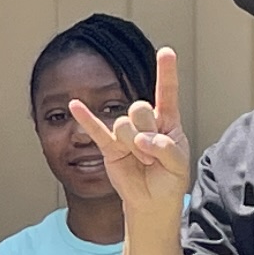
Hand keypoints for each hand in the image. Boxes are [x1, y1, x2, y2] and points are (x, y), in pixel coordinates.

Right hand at [73, 47, 192, 219]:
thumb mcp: (179, 164)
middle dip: (147, 132)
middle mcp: (145, 123)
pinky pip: (95, 130)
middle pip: (140, 108)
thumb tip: (142, 141)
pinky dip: (85, 118)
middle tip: (154, 156)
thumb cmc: (169, 179)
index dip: (166, 72)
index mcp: (167, 122)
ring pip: (123, 124)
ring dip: (133, 144)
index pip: (167, 93)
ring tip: (143, 162)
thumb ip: (165, 148)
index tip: (166, 52)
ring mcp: (126, 134)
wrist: (152, 202)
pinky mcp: (110, 148)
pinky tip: (75, 105)